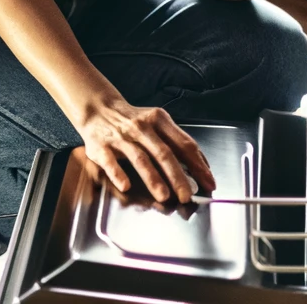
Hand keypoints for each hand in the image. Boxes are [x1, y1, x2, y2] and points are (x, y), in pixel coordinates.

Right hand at [74, 97, 214, 205]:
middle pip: (164, 153)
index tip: (208, 183)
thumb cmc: (134, 121)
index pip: (183, 144)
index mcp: (159, 120)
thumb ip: (178, 141)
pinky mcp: (101, 146)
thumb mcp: (158, 123)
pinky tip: (126, 186)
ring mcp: (121, 137)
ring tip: (164, 196)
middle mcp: (142, 127)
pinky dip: (118, 174)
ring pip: (141, 159)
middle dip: (177, 176)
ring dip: (153, 178)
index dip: (198, 164)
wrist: (98, 109)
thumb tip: (202, 164)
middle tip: (186, 195)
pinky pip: (110, 162)